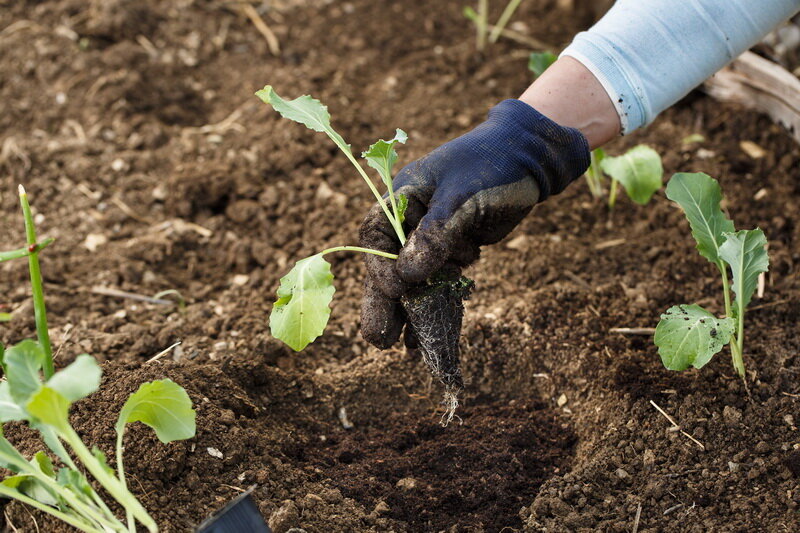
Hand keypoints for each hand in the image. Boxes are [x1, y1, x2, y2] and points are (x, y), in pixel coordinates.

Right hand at [359, 99, 589, 348]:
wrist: (531, 158)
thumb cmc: (491, 165)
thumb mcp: (461, 197)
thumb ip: (435, 234)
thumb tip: (408, 276)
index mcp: (401, 197)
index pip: (376, 236)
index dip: (380, 266)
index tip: (395, 288)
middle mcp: (410, 220)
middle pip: (389, 265)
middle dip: (385, 302)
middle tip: (379, 339)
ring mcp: (432, 237)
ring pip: (415, 280)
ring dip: (411, 311)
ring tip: (404, 348)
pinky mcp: (454, 250)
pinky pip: (439, 283)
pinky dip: (436, 306)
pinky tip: (427, 337)